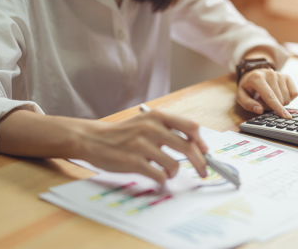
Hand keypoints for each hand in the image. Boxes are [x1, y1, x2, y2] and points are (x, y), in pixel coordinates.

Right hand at [77, 109, 208, 183]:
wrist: (93, 139)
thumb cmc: (122, 133)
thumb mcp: (146, 121)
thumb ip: (167, 129)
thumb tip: (194, 144)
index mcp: (157, 116)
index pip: (191, 126)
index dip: (201, 141)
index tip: (205, 152)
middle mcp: (151, 128)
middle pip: (188, 148)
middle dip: (200, 163)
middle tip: (203, 171)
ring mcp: (142, 145)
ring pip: (174, 165)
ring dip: (174, 173)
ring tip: (167, 173)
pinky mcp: (133, 162)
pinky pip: (159, 176)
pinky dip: (162, 180)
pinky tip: (158, 178)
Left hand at [236, 68, 297, 118]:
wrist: (254, 74)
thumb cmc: (248, 87)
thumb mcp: (241, 96)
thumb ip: (247, 104)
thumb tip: (260, 110)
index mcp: (257, 78)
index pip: (270, 96)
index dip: (277, 107)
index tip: (285, 116)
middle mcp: (270, 74)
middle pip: (279, 99)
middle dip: (272, 106)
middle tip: (263, 101)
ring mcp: (280, 74)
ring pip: (287, 98)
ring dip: (279, 103)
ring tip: (270, 97)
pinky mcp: (287, 77)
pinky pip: (294, 94)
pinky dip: (287, 98)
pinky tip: (279, 94)